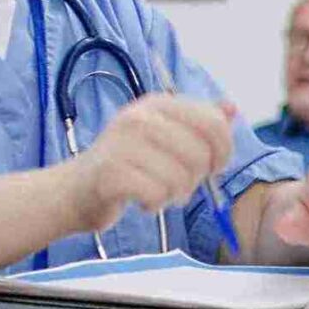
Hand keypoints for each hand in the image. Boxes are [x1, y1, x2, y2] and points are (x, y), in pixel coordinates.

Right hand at [65, 92, 235, 233]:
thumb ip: (199, 123)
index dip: (223, 151)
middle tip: (178, 184)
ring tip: (157, 191)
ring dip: (175, 195)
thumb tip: (232, 108)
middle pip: (200, 155)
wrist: (76, 190)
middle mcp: (140, 116)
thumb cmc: (130, 165)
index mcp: (158, 104)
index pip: (213, 123)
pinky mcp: (111, 172)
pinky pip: (157, 194)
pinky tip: (142, 200)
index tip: (213, 167)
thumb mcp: (165, 136)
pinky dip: (155, 204)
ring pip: (180, 178)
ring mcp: (122, 142)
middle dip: (196, 179)